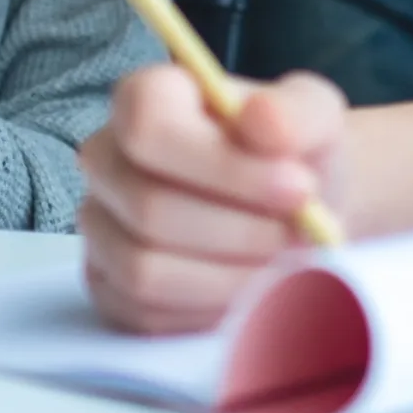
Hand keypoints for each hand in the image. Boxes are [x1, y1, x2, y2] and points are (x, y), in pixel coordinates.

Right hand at [77, 66, 349, 332]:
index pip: (149, 130)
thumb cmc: (293, 151)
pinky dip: (208, 312)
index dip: (224, 168)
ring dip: (227, 278)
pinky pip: (144, 314)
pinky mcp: (108, 284)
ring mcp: (100, 226)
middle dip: (240, 233)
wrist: (294, 205)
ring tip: (285, 267)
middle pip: (150, 210)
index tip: (299, 188)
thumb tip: (263, 117)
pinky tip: (251, 291)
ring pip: (143, 270)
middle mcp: (105, 159)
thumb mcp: (313, 115)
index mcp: (143, 98)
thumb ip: (295, 112)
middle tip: (304, 238)